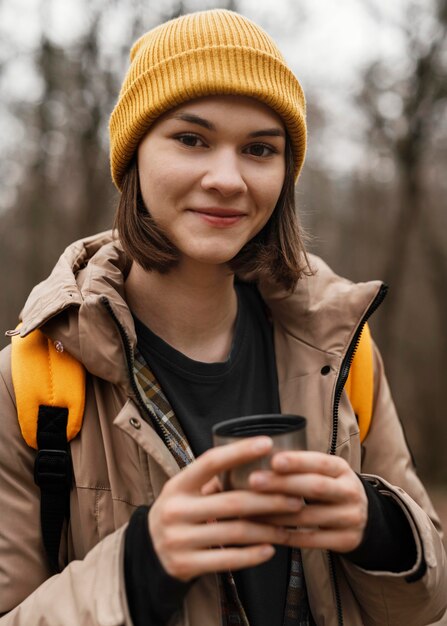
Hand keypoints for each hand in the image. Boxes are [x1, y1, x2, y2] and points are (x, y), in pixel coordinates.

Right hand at [148, 436, 302, 580]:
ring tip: (289, 525)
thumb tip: (257, 463)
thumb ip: (212, 480)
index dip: (239, 452)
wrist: (148, 552)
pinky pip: (226, 559)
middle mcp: (175, 510)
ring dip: (268, 529)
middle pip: (231, 502)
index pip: (210, 462)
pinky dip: (252, 555)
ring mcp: (179, 539)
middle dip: (268, 500)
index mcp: (177, 485)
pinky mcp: (185, 565)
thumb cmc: (179, 512)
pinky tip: (270, 549)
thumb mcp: (185, 491)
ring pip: (234, 533)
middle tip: (296, 498)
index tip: (267, 443)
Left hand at [248, 451, 367, 552]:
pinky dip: (285, 535)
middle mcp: (350, 492)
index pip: (320, 462)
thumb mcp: (325, 472)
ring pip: (309, 517)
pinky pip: (310, 540)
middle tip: (254, 481)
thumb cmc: (331, 488)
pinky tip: (265, 530)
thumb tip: (260, 456)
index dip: (297, 462)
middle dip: (282, 484)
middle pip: (315, 487)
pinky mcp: (345, 541)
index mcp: (342, 469)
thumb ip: (301, 467)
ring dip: (276, 513)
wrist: (364, 519)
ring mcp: (350, 518)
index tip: (273, 460)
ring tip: (251, 508)